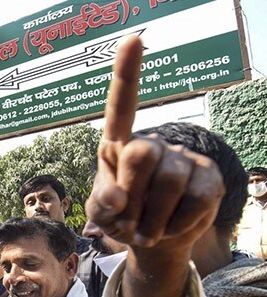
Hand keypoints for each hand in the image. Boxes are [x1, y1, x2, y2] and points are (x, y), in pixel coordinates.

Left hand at [85, 36, 223, 252]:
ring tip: (145, 231)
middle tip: (127, 222)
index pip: (121, 108)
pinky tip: (171, 227)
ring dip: (152, 218)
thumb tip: (118, 197)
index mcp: (117, 146)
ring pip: (170, 180)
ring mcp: (183, 159)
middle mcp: (151, 144)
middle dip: (131, 196)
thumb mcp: (100, 215)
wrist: (154, 242)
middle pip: (142, 154)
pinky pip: (197, 199)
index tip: (132, 40)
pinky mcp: (209, 177)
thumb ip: (101, 205)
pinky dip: (177, 223)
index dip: (126, 75)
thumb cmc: (120, 219)